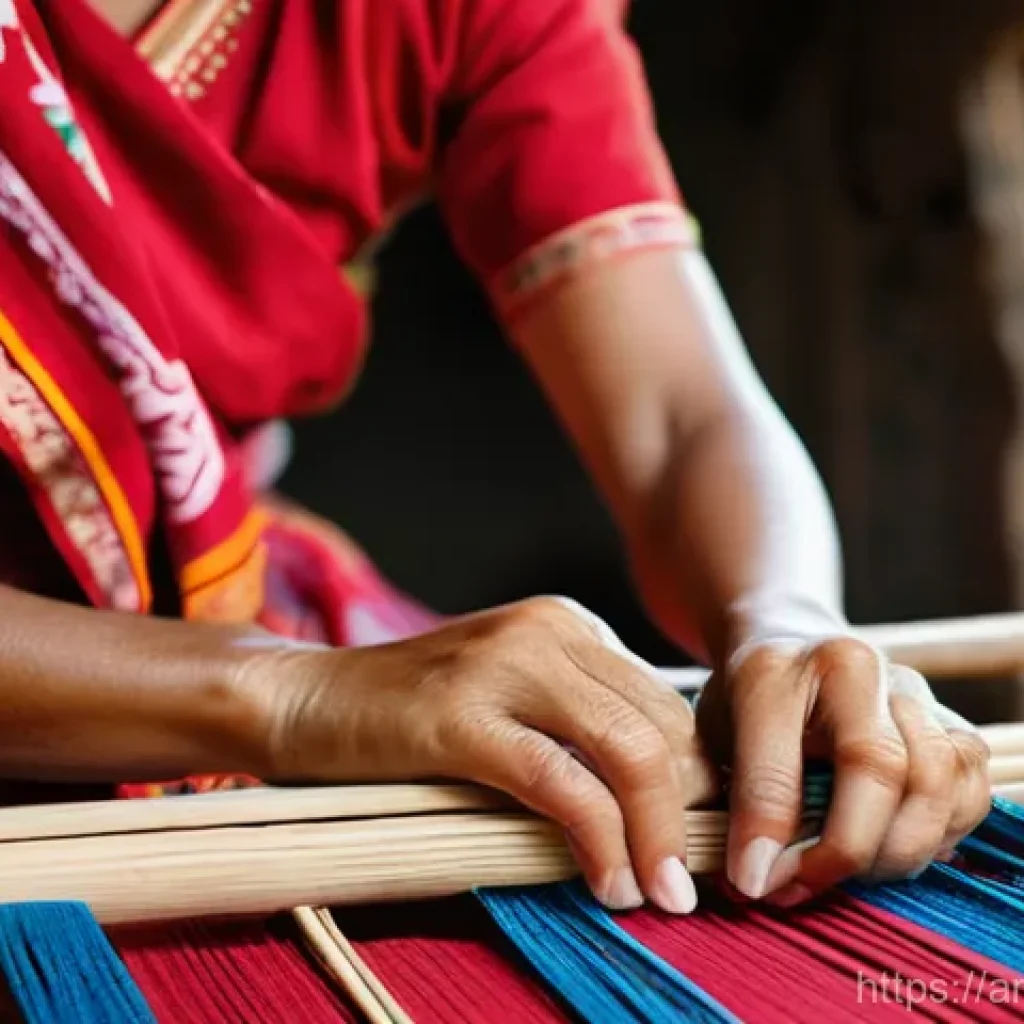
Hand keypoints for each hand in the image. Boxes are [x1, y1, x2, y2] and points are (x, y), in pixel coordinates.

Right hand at [249, 597, 716, 912]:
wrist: (310, 699)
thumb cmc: (414, 713)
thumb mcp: (512, 696)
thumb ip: (578, 722)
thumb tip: (663, 797)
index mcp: (567, 624)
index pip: (666, 703)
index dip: (696, 780)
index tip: (699, 840)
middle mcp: (548, 630)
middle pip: (661, 726)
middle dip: (688, 814)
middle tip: (686, 879)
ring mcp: (504, 666)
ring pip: (627, 750)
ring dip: (656, 834)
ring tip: (657, 892)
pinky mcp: (461, 715)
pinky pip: (561, 784)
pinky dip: (599, 841)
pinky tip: (607, 883)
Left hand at [695, 637, 990, 905]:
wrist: (790, 647)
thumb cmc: (748, 702)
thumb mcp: (712, 736)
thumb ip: (730, 796)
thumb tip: (755, 879)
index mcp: (775, 668)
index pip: (778, 760)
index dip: (766, 831)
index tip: (750, 881)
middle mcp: (856, 668)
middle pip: (878, 768)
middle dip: (843, 849)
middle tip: (797, 886)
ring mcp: (913, 693)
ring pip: (935, 782)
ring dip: (894, 850)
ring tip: (842, 871)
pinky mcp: (953, 724)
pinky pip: (969, 794)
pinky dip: (936, 836)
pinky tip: (888, 846)